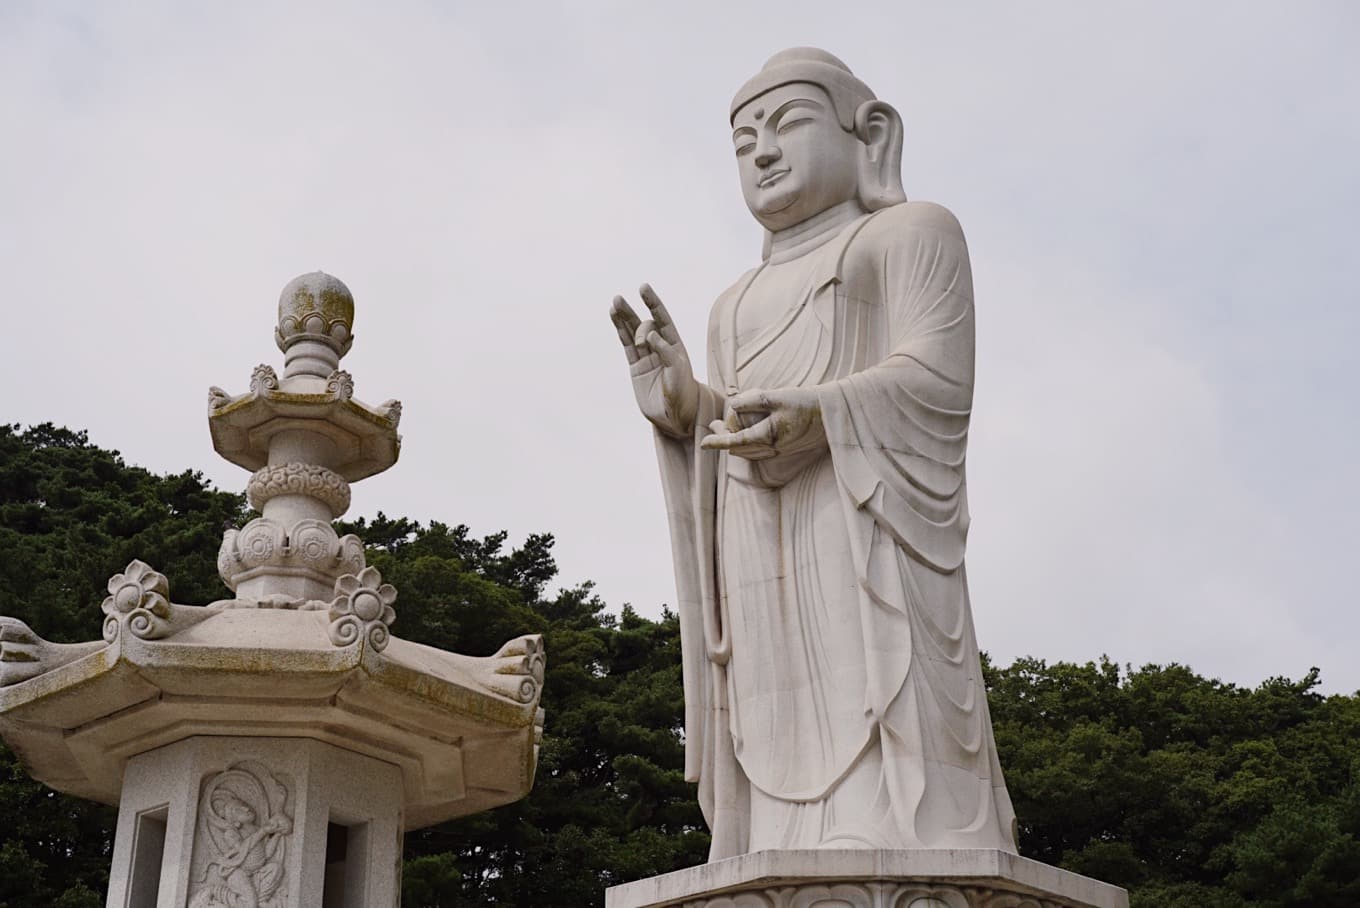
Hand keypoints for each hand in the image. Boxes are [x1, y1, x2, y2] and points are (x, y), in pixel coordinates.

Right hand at [610, 283, 698, 435]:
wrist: (676, 417)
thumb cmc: (683, 394)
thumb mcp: (678, 373)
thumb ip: (665, 353)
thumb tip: (650, 334)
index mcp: (675, 345)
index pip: (662, 319)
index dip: (653, 303)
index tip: (643, 288)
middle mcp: (660, 347)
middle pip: (645, 324)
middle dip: (637, 319)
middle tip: (628, 317)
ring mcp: (646, 356)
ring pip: (632, 332)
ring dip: (624, 316)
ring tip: (615, 302)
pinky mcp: (635, 367)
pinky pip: (626, 345)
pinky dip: (620, 331)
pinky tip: (613, 316)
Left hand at [700, 387, 824, 460]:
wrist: (830, 415)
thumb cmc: (804, 403)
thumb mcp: (777, 397)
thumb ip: (753, 401)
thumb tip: (732, 405)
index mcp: (767, 436)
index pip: (735, 442)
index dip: (717, 442)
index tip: (703, 444)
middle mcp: (771, 449)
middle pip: (739, 449)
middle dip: (724, 439)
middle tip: (713, 426)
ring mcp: (778, 451)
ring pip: (749, 452)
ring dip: (734, 443)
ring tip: (723, 428)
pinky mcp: (784, 449)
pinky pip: (759, 452)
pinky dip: (747, 445)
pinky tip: (746, 434)